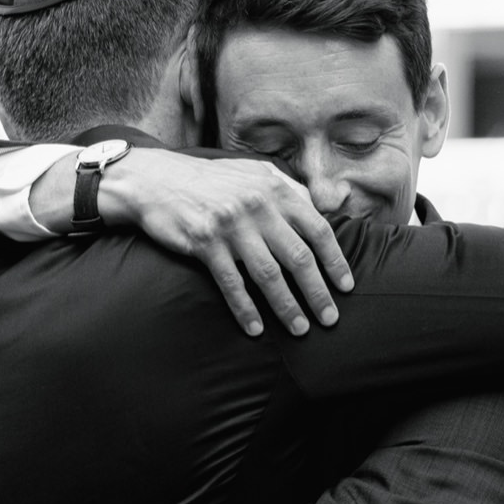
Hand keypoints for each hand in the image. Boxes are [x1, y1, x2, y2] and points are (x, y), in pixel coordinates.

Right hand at [102, 149, 353, 336]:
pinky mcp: (205, 243)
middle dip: (317, 292)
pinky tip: (256, 328)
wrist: (158, 180)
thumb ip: (290, 190)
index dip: (335, 260)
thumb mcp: (255, 173)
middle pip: (298, 257)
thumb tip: (324, 211)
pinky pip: (232, 283)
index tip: (346, 286)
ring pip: (269, 274)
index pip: (317, 229)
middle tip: (330, 318)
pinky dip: (246, 309)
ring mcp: (231, 225)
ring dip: (287, 306)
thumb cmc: (212, 181)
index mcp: (275, 189)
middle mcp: (257, 206)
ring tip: (300, 329)